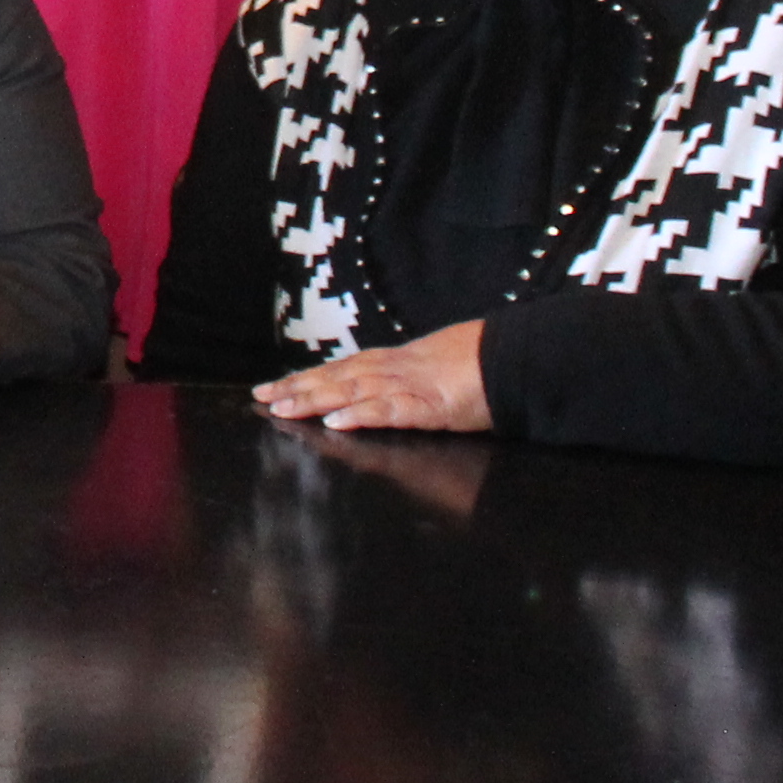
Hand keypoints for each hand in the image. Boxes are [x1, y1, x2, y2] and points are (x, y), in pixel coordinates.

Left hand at [254, 318, 491, 435]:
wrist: (519, 359)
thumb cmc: (484, 364)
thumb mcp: (438, 370)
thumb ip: (410, 382)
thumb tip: (387, 392)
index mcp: (398, 362)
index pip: (343, 369)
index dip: (308, 378)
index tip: (276, 387)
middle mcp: (396, 370)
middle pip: (338, 378)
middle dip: (298, 389)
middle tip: (262, 399)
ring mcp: (412, 387)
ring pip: (353, 392)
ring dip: (315, 400)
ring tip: (283, 409)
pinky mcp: (432, 406)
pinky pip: (391, 412)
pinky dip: (362, 416)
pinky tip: (336, 422)